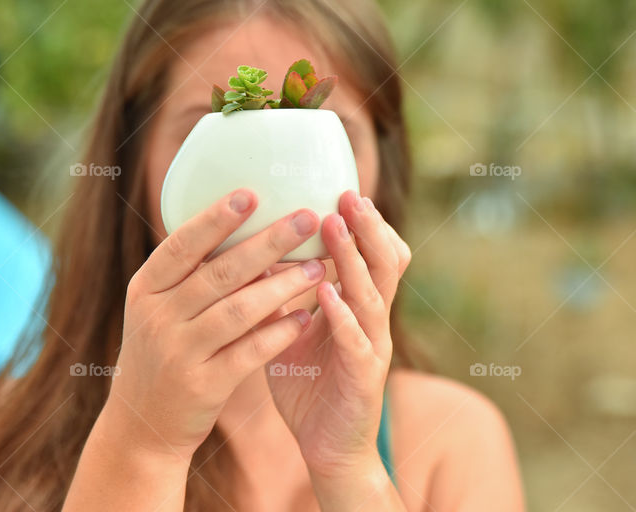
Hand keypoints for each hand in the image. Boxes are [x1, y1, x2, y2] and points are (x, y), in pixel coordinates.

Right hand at [102, 188, 327, 460]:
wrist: (143, 426)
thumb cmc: (163, 353)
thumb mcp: (160, 310)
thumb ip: (191, 274)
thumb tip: (247, 228)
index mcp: (146, 289)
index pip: (182, 245)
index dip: (216, 219)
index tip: (252, 194)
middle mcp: (157, 317)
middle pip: (219, 272)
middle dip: (268, 242)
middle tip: (306, 219)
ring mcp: (179, 353)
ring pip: (239, 310)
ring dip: (284, 285)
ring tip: (317, 266)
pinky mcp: (203, 386)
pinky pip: (249, 352)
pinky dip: (279, 332)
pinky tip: (305, 316)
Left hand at [267, 190, 411, 477]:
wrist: (327, 447)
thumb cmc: (310, 384)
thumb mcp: (293, 329)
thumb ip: (281, 295)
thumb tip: (253, 255)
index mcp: (358, 307)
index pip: (373, 255)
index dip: (364, 224)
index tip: (343, 189)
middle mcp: (372, 321)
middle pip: (382, 264)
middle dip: (367, 228)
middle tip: (348, 194)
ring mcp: (372, 348)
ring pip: (372, 294)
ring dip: (353, 259)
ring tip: (334, 227)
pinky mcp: (363, 378)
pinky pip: (356, 340)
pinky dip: (342, 314)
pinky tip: (325, 292)